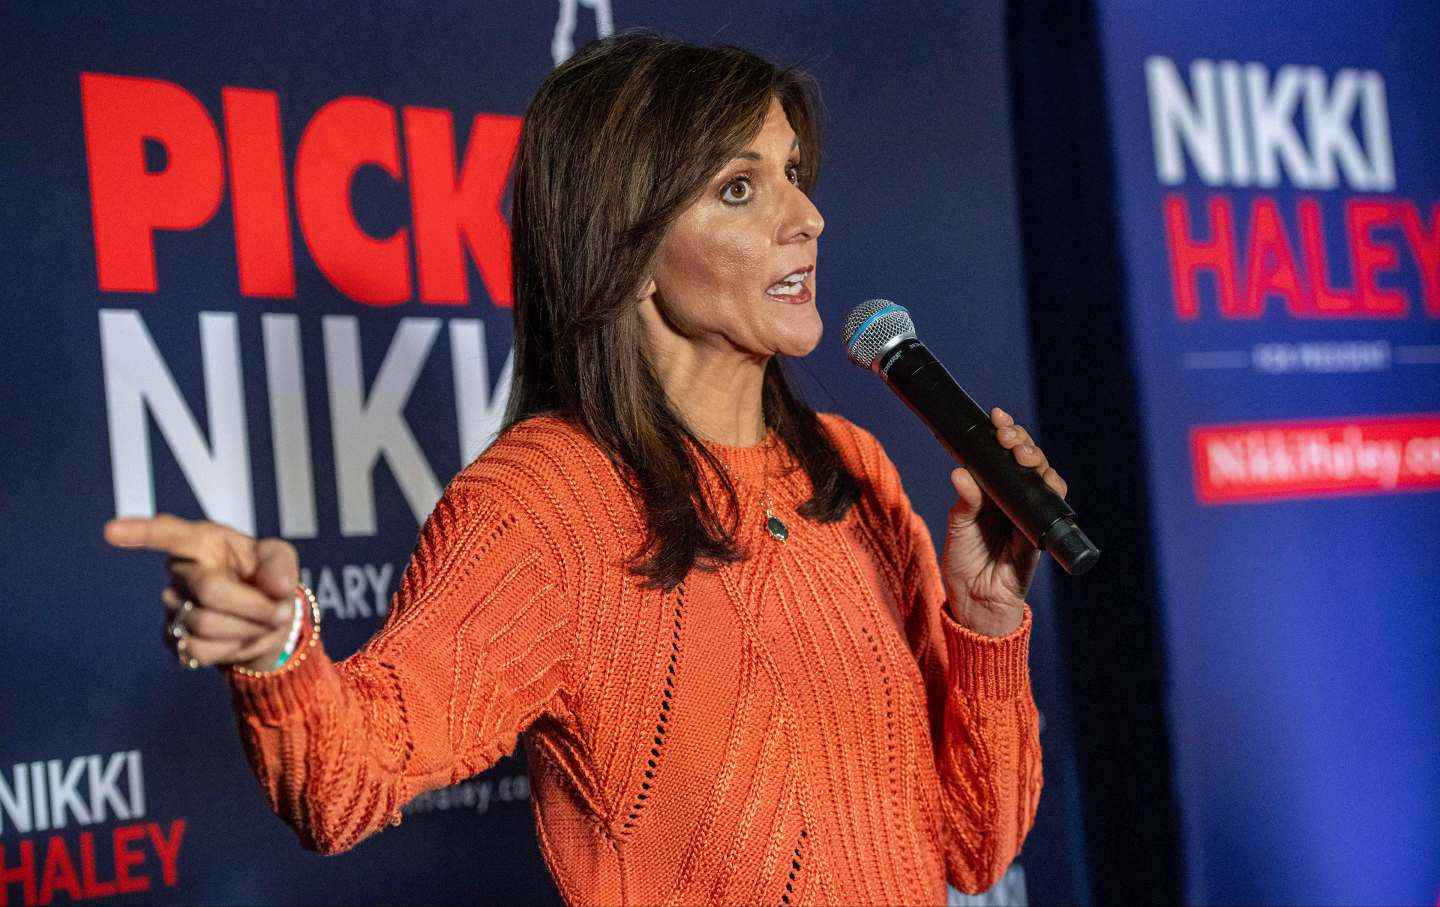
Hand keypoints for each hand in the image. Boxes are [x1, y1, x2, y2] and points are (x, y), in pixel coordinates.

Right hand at [103, 514, 300, 671]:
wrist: (267, 620)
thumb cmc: (268, 578)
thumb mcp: (282, 560)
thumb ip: (281, 565)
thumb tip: (275, 587)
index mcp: (204, 541)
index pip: (169, 534)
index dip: (141, 532)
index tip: (111, 531)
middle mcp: (180, 571)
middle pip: (210, 589)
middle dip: (254, 605)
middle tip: (279, 610)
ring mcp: (172, 606)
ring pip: (205, 624)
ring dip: (246, 629)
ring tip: (259, 622)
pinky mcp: (171, 637)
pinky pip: (199, 650)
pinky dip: (231, 649)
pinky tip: (238, 638)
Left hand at [940, 407, 1067, 636]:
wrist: (975, 603)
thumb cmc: (964, 565)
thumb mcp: (957, 529)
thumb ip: (964, 503)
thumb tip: (961, 472)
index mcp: (991, 492)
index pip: (1001, 456)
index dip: (1003, 433)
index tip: (996, 416)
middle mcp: (1012, 499)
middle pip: (1027, 460)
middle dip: (1021, 440)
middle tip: (1008, 433)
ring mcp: (1028, 513)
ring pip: (1043, 477)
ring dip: (1036, 459)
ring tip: (1020, 452)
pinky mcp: (1040, 532)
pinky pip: (1051, 506)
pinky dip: (1050, 489)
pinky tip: (1043, 478)